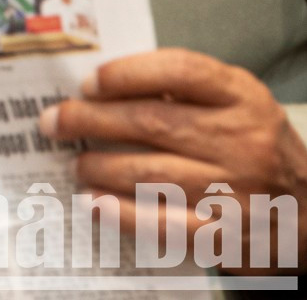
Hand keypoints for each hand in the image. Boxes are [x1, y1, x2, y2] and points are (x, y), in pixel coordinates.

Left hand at [43, 48, 306, 266]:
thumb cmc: (253, 147)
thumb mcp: (236, 105)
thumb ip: (183, 91)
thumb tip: (101, 88)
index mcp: (243, 98)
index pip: (180, 71)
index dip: (127, 74)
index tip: (88, 83)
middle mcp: (243, 141)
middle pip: (153, 122)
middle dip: (90, 120)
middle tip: (53, 121)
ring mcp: (237, 190)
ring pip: (150, 173)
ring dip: (99, 167)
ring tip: (74, 163)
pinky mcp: (226, 235)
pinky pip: (163, 222)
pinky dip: (121, 213)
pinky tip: (92, 204)